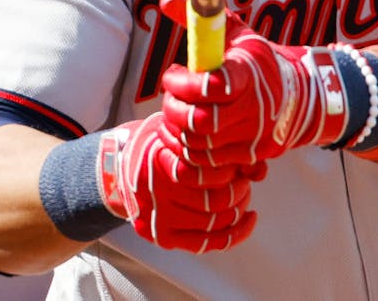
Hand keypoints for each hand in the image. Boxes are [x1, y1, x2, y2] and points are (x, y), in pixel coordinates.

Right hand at [97, 112, 261, 251]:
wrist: (118, 169)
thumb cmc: (156, 146)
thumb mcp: (180, 132)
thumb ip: (216, 146)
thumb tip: (259, 168)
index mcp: (162, 161)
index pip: (213, 174)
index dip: (234, 170)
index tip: (239, 163)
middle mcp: (159, 193)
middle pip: (217, 201)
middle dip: (240, 191)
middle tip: (243, 180)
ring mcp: (159, 219)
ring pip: (214, 223)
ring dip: (238, 210)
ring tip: (242, 196)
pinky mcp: (163, 237)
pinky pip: (206, 243)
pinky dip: (233, 235)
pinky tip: (246, 220)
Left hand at [158, 0, 352, 166]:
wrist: (300, 97)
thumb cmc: (257, 62)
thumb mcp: (236, 34)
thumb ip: (201, 18)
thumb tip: (165, 1)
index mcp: (249, 73)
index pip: (215, 85)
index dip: (186, 83)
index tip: (175, 74)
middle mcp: (255, 108)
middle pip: (200, 121)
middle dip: (174, 109)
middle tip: (171, 95)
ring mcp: (254, 137)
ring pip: (199, 145)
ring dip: (178, 130)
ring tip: (179, 112)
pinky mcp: (251, 157)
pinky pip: (208, 162)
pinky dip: (190, 149)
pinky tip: (188, 132)